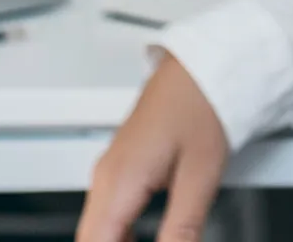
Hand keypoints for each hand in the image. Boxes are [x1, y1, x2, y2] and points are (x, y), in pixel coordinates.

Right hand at [78, 55, 231, 241]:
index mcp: (119, 180)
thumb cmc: (202, 106)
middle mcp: (106, 177)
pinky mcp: (119, 170)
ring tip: (161, 241)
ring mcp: (109, 172)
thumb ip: (182, 230)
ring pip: (95, 228)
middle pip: (88, 238)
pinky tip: (143, 240)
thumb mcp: (200, 178)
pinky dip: (119, 234)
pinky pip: (107, 214)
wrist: (203, 68)